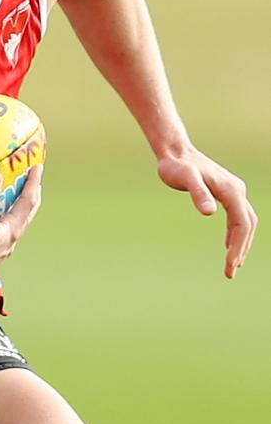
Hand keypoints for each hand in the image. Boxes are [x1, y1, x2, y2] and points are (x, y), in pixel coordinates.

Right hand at [0, 165, 42, 303]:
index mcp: (11, 231)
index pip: (28, 202)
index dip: (33, 183)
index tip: (37, 167)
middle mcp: (9, 241)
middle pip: (26, 214)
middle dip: (30, 196)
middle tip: (31, 180)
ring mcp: (0, 250)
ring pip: (13, 224)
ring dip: (15, 209)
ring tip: (11, 197)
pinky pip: (0, 232)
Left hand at [157, 147, 256, 278]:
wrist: (174, 152)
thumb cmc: (176, 166)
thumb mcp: (185, 179)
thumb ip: (198, 194)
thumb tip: (210, 213)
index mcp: (231, 190)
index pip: (242, 224)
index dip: (237, 246)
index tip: (229, 265)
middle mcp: (237, 190)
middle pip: (248, 225)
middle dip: (241, 249)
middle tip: (230, 271)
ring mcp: (233, 190)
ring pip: (246, 221)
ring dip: (241, 243)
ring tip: (233, 264)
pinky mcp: (226, 192)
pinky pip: (238, 216)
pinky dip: (236, 233)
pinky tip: (228, 244)